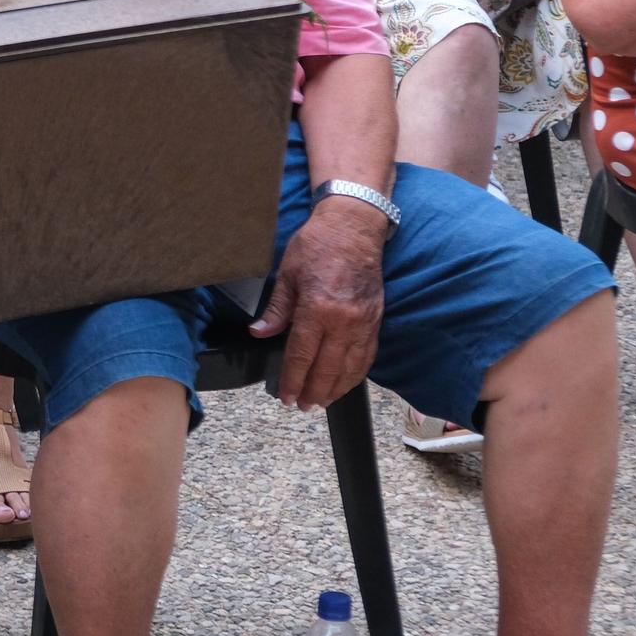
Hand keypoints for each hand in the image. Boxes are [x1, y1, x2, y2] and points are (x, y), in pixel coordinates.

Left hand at [248, 199, 386, 409]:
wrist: (354, 228)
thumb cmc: (317, 246)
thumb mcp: (287, 274)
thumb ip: (276, 310)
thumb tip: (259, 333)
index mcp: (318, 309)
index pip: (302, 355)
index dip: (292, 379)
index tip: (284, 396)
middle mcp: (344, 321)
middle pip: (327, 368)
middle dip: (313, 391)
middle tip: (301, 406)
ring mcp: (364, 323)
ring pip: (351, 367)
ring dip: (336, 389)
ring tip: (321, 402)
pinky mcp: (376, 320)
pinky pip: (367, 356)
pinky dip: (356, 374)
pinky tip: (345, 382)